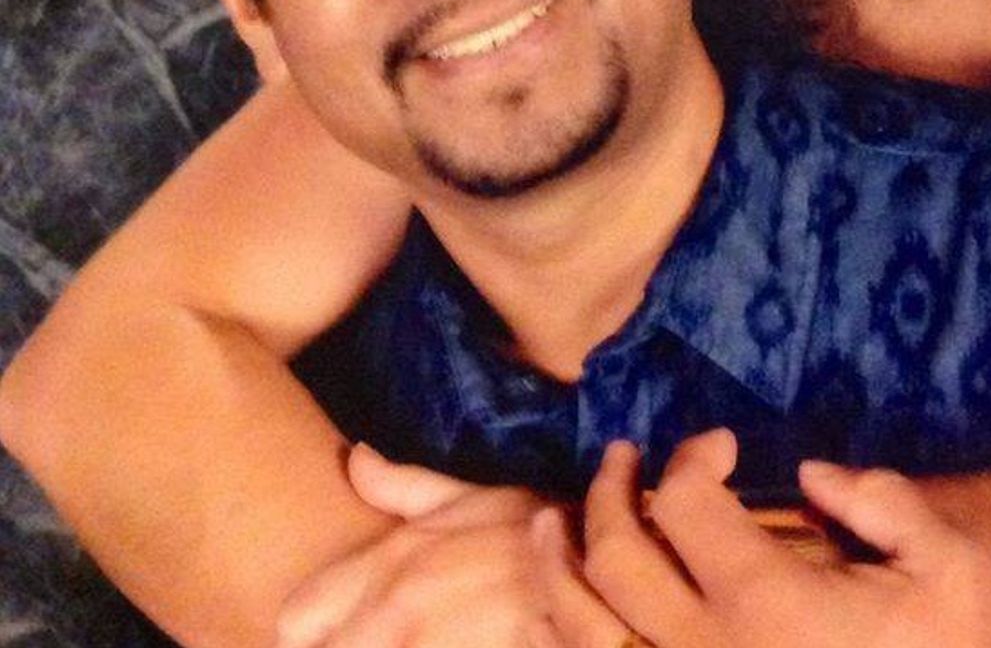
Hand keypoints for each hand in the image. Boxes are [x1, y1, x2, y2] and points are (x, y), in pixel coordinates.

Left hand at [277, 444, 549, 646]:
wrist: (599, 573)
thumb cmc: (534, 533)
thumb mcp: (472, 497)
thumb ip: (402, 485)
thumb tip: (354, 456)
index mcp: (391, 565)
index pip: (295, 618)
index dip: (310, 630)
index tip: (330, 631)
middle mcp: (395, 617)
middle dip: (339, 646)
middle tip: (376, 634)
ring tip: (412, 639)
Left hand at [530, 431, 990, 647]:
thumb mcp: (953, 571)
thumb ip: (884, 503)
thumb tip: (811, 474)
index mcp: (768, 604)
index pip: (687, 503)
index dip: (692, 455)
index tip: (720, 444)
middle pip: (615, 556)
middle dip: (607, 492)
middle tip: (618, 458)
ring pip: (582, 631)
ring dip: (553, 567)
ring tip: (545, 523)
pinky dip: (560, 645)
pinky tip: (547, 619)